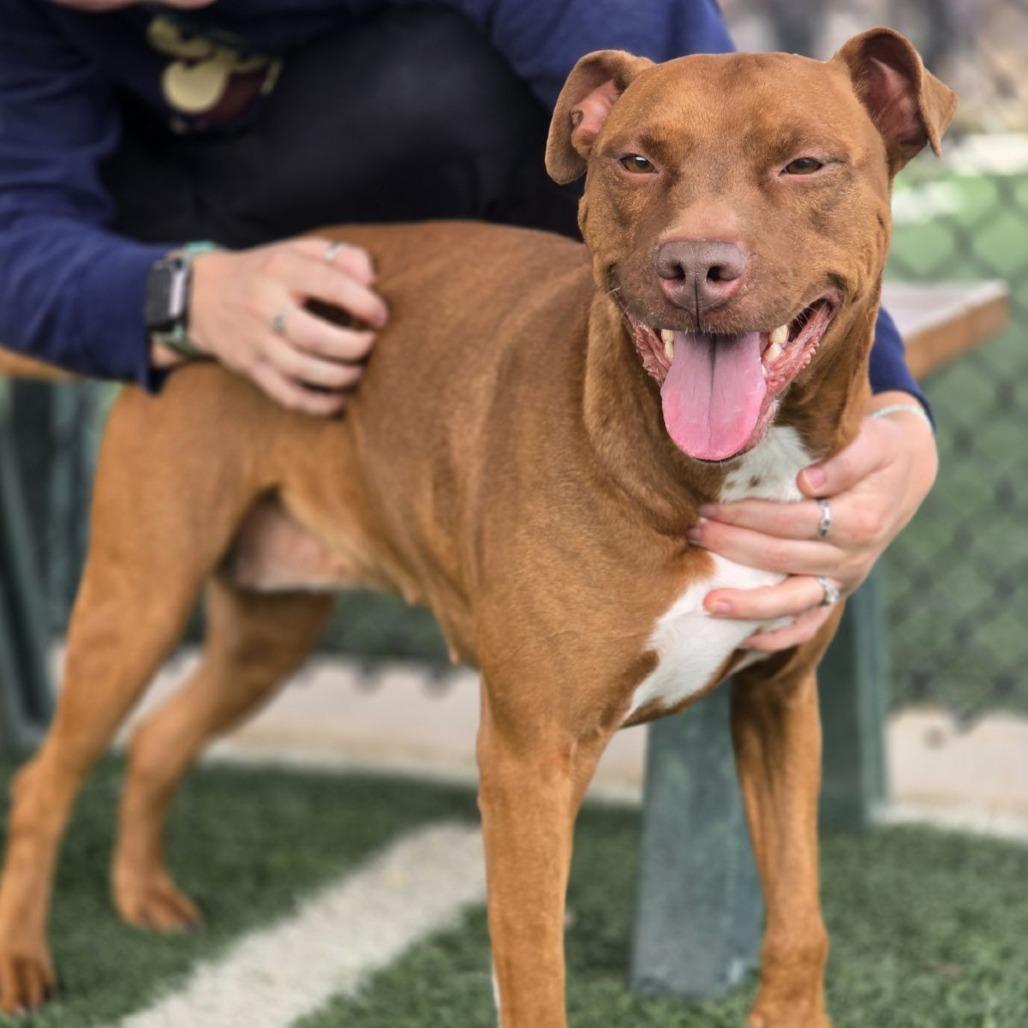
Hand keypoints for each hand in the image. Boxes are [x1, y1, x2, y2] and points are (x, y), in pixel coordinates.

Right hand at [155, 236, 387, 414]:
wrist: (202, 295)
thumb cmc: (266, 272)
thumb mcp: (298, 249)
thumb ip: (340, 256)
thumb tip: (372, 279)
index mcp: (280, 269)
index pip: (329, 285)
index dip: (364, 304)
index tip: (381, 316)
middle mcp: (264, 305)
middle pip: (315, 337)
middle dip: (355, 347)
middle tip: (372, 345)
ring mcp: (255, 341)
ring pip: (303, 370)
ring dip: (342, 376)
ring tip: (359, 371)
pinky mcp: (251, 369)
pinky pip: (288, 396)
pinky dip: (319, 404)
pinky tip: (340, 399)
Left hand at [687, 392, 937, 651]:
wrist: (905, 474)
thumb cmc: (881, 451)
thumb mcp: (875, 442)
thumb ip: (845, 460)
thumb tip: (807, 480)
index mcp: (858, 521)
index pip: (791, 521)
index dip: (747, 515)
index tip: (708, 505)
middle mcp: (851, 558)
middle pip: (780, 559)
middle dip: (731, 546)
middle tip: (692, 532)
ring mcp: (842, 581)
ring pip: (791, 603)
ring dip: (747, 604)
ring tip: (706, 602)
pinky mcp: (835, 594)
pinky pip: (806, 625)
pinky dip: (775, 636)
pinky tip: (739, 638)